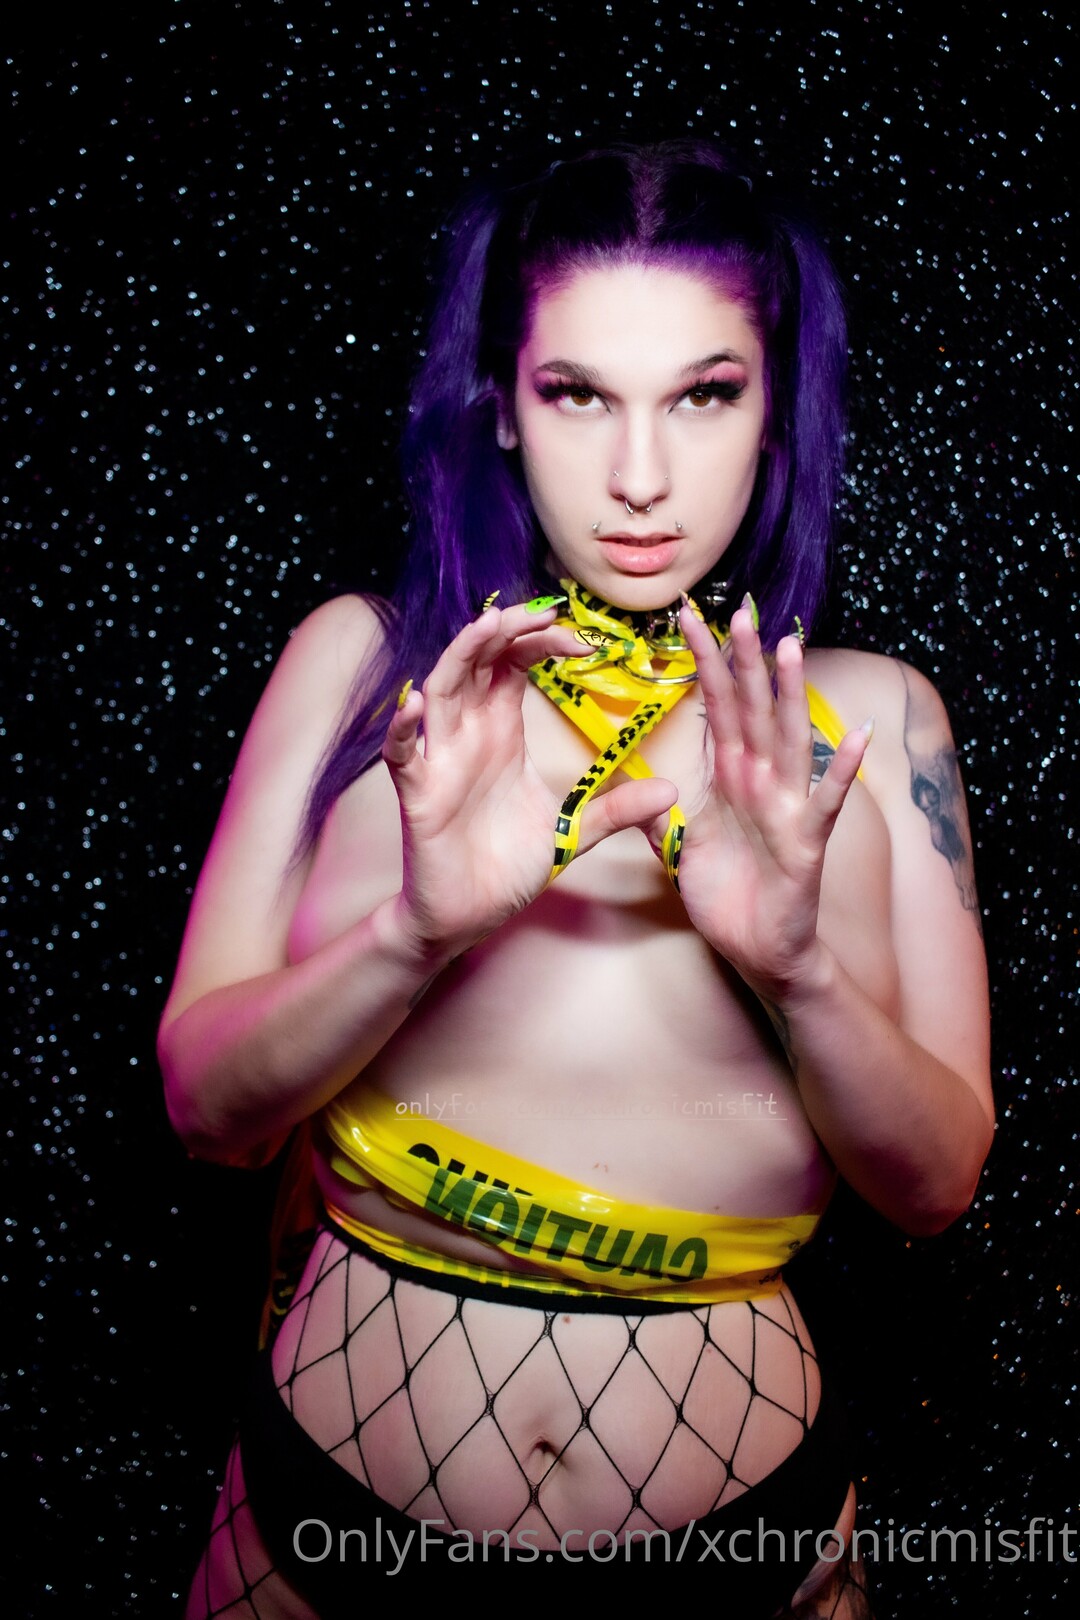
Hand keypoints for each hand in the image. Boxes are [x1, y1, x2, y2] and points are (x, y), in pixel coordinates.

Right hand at [382, 602, 676, 958]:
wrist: (469, 916)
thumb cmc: (507, 866)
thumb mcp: (572, 832)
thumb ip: (616, 809)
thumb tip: (670, 790)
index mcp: (501, 732)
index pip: (515, 664)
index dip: (542, 641)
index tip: (583, 641)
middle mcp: (468, 735)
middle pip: (478, 662)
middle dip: (503, 630)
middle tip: (537, 612)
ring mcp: (440, 761)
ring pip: (440, 691)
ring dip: (460, 657)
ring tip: (486, 628)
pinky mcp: (418, 795)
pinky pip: (402, 754)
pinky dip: (404, 728)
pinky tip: (416, 704)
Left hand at [672, 603, 869, 998]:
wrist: (758, 951)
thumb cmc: (727, 897)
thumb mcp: (679, 850)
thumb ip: (659, 815)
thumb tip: (632, 787)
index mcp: (729, 779)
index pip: (715, 708)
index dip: (703, 665)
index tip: (685, 620)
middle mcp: (760, 783)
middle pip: (751, 711)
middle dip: (743, 662)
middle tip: (737, 610)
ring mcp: (786, 808)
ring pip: (788, 741)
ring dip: (790, 696)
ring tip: (791, 648)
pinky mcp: (806, 843)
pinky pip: (826, 802)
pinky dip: (842, 770)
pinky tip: (857, 737)